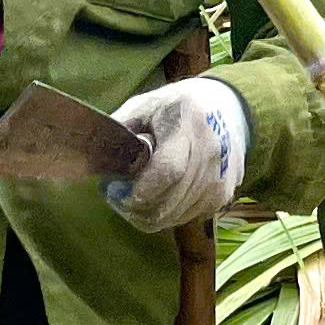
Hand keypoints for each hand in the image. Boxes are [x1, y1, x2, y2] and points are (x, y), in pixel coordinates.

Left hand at [106, 78, 249, 231]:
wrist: (228, 109)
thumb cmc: (176, 107)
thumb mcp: (144, 106)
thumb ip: (121, 129)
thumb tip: (96, 156)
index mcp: (188, 125)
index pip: (168, 171)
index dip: (140, 191)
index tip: (116, 191)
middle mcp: (211, 154)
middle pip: (169, 202)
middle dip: (136, 208)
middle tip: (118, 197)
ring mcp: (221, 178)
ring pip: (175, 217)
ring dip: (150, 213)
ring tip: (138, 194)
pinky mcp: (224, 196)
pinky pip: (186, 218)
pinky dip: (168, 213)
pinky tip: (162, 194)